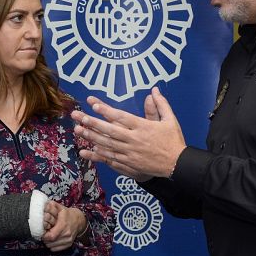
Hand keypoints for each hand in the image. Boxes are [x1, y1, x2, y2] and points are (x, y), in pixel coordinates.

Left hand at [41, 201, 86, 251]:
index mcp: (63, 225)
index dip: (44, 235)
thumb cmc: (67, 214)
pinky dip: (52, 246)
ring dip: (47, 242)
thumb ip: (52, 206)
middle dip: (44, 238)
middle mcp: (67, 234)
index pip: (51, 236)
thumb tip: (45, 205)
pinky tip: (52, 240)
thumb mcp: (60, 208)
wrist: (79, 220)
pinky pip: (56, 249)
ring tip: (48, 236)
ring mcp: (68, 240)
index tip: (42, 231)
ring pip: (52, 246)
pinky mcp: (69, 245)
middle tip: (44, 233)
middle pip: (50, 242)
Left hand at [71, 87, 185, 179]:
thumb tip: (154, 90)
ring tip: (78, 130)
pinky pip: (110, 158)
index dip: (107, 111)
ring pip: (107, 144)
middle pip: (110, 130)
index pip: (122, 117)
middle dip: (92, 123)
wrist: (177, 165)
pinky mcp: (129, 163)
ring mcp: (130, 153)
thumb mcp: (170, 120)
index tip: (94, 105)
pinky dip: (98, 154)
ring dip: (91, 136)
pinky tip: (87, 149)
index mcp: (143, 127)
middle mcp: (134, 140)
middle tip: (77, 117)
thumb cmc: (173, 141)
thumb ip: (161, 104)